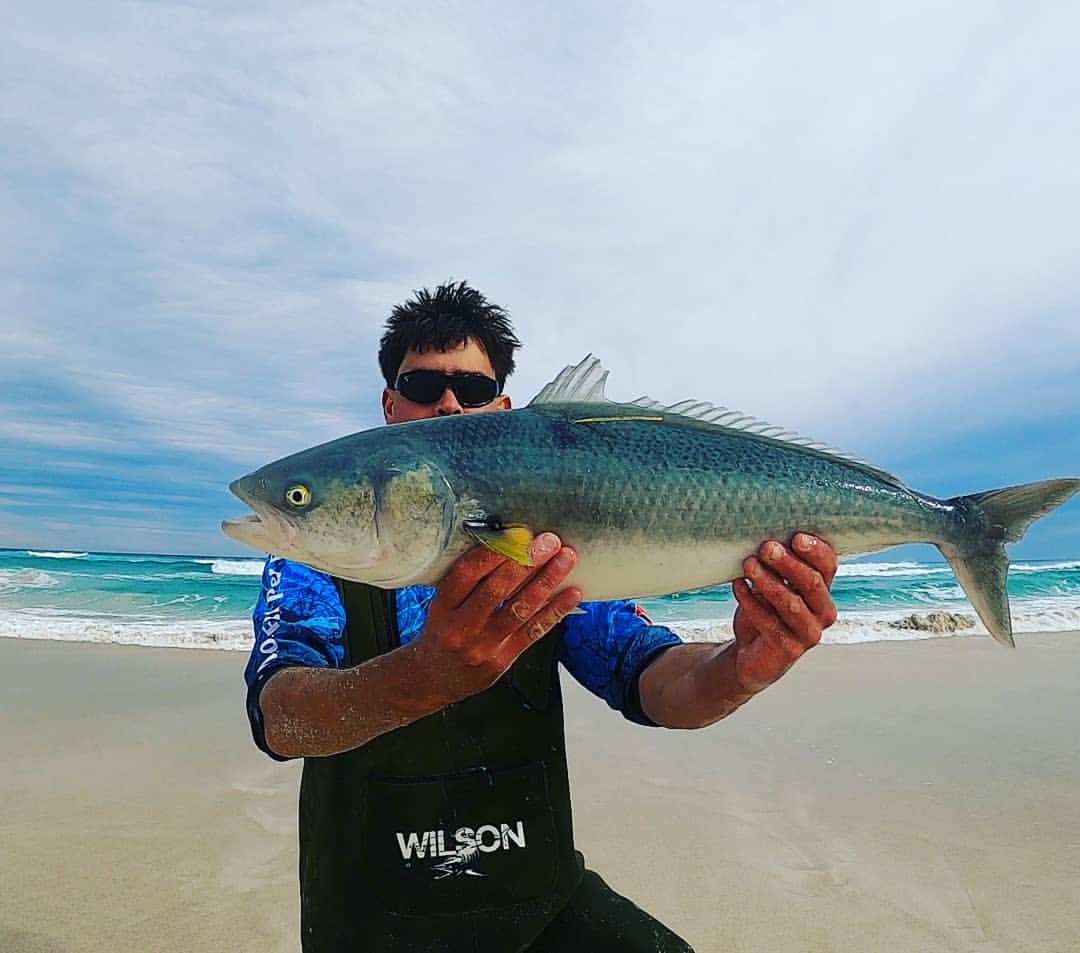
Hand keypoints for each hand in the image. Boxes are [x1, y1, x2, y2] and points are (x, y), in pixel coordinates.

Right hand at [413, 532, 582, 705]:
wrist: (434, 679)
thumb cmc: (442, 633)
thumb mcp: (441, 604)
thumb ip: (468, 580)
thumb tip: (507, 544)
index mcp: (442, 607)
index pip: (467, 573)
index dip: (494, 551)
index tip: (518, 533)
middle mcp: (460, 627)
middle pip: (496, 590)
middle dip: (526, 561)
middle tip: (548, 542)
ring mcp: (482, 647)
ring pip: (519, 610)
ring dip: (546, 581)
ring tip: (565, 560)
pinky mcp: (501, 661)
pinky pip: (532, 632)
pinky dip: (555, 611)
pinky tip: (571, 593)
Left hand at [731, 533, 837, 693]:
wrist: (752, 652)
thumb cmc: (766, 611)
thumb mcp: (773, 585)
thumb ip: (777, 566)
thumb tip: (768, 538)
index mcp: (822, 591)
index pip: (828, 566)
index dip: (816, 551)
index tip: (796, 537)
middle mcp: (823, 612)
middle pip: (812, 583)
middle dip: (788, 563)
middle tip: (767, 548)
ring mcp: (808, 633)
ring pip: (792, 604)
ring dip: (768, 582)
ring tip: (749, 565)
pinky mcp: (789, 649)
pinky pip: (769, 622)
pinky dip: (751, 602)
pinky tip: (738, 586)